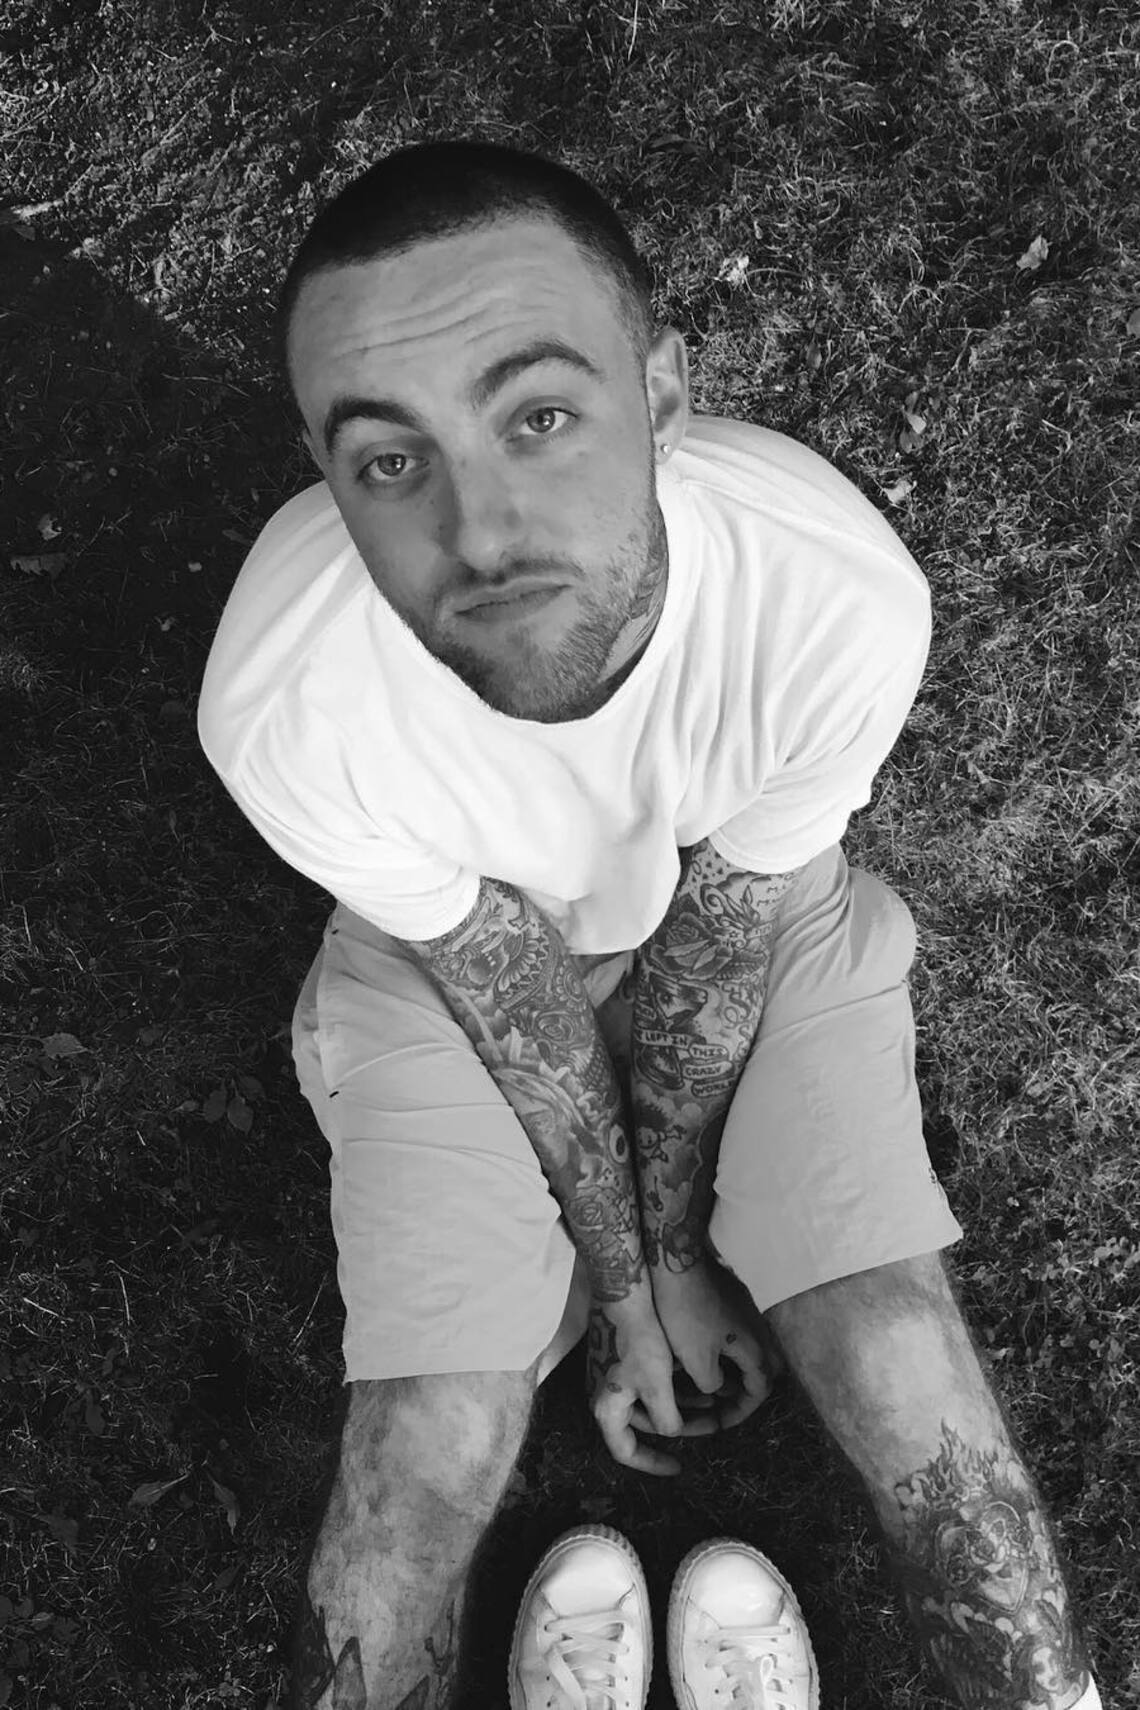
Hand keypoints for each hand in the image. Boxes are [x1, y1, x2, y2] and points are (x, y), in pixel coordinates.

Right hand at [585, 1293, 720, 1475]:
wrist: (623, 1293)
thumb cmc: (637, 1341)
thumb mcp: (656, 1385)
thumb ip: (666, 1419)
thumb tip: (674, 1431)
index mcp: (606, 1409)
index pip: (625, 1452)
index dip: (652, 1464)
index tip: (678, 1466)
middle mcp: (603, 1396)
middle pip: (643, 1425)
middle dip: (679, 1427)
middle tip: (710, 1426)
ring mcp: (611, 1376)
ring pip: (649, 1401)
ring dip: (680, 1405)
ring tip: (713, 1403)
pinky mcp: (621, 1358)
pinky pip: (649, 1382)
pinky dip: (672, 1386)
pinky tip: (698, 1381)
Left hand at [650, 1253, 781, 1430]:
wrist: (678, 1262)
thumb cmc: (686, 1313)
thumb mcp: (696, 1361)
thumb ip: (713, 1384)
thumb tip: (718, 1387)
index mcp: (754, 1348)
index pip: (760, 1391)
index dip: (741, 1412)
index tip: (720, 1423)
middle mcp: (759, 1330)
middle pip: (765, 1371)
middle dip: (746, 1392)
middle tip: (724, 1404)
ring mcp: (749, 1312)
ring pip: (753, 1351)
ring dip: (737, 1371)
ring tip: (712, 1384)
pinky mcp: (735, 1298)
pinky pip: (742, 1334)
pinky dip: (730, 1352)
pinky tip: (706, 1353)